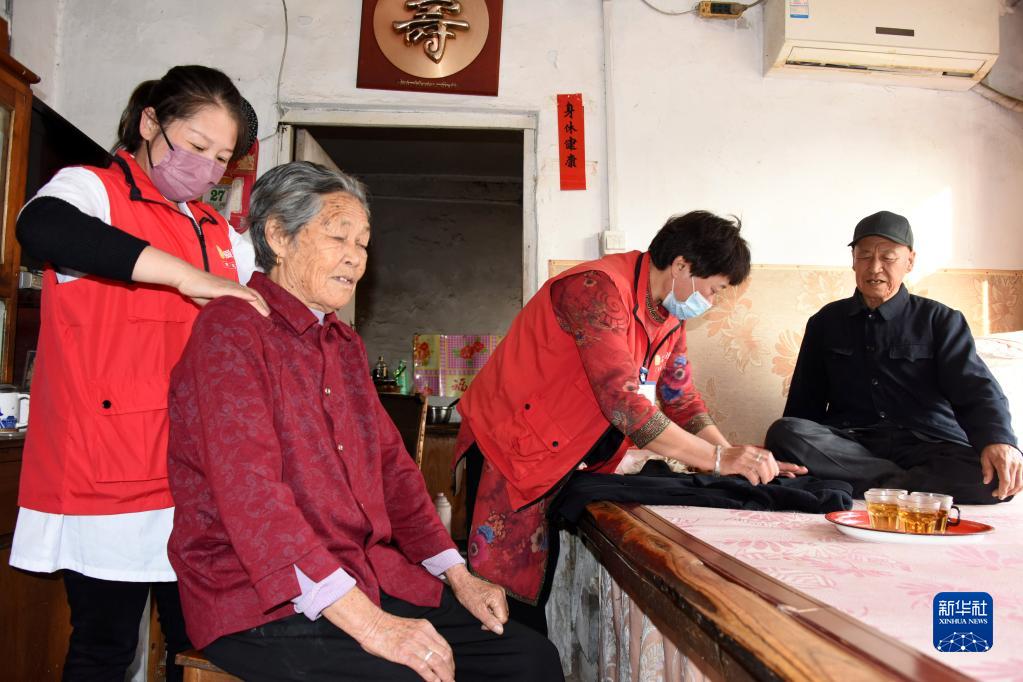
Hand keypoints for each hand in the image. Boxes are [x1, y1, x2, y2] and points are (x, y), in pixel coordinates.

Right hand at [174, 267, 269, 315]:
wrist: (185, 278)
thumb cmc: (196, 289)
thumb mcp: (209, 302)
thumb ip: (218, 306)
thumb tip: (223, 316)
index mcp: (231, 289)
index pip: (250, 296)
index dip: (259, 304)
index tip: (265, 315)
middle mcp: (232, 286)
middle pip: (253, 294)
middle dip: (263, 306)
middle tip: (269, 317)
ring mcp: (227, 285)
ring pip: (247, 293)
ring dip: (259, 303)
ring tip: (266, 313)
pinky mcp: (220, 287)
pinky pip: (236, 291)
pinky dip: (246, 295)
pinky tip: (253, 299)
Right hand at [323, 588, 454, 681]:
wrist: (370, 623)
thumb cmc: (385, 627)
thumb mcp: (409, 628)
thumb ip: (420, 638)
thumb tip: (426, 654)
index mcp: (425, 627)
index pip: (445, 646)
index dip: (450, 660)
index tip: (450, 669)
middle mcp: (423, 634)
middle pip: (445, 655)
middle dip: (450, 670)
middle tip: (450, 680)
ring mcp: (414, 643)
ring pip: (437, 662)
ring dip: (445, 676)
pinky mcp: (404, 653)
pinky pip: (423, 667)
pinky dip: (432, 677)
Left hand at [445, 563, 507, 634]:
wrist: (462, 581)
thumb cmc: (467, 594)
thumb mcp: (477, 611)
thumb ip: (490, 621)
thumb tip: (500, 631)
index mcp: (498, 597)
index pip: (503, 619)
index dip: (493, 624)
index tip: (482, 623)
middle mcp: (501, 593)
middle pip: (503, 615)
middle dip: (493, 619)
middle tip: (481, 615)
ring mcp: (499, 591)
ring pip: (501, 611)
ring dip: (492, 614)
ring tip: (481, 609)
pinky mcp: (496, 591)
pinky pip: (498, 605)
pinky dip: (491, 609)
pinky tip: (483, 605)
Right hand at [718, 445, 806, 484]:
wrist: (713, 456)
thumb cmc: (729, 459)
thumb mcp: (744, 456)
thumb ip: (754, 460)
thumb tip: (768, 470)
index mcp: (752, 450)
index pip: (770, 456)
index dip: (780, 465)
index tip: (788, 472)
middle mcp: (750, 452)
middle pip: (768, 461)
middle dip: (772, 472)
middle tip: (768, 479)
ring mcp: (744, 458)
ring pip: (761, 466)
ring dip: (765, 476)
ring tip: (762, 481)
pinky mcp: (737, 465)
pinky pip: (750, 472)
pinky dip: (755, 479)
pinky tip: (753, 482)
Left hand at [981, 443, 1022, 499]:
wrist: (1000, 440)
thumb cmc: (991, 449)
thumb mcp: (985, 458)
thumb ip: (986, 470)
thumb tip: (986, 482)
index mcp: (1004, 463)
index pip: (1006, 481)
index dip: (1002, 490)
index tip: (997, 495)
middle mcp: (1014, 465)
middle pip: (1013, 484)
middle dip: (1006, 492)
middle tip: (998, 495)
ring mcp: (1020, 465)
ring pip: (1020, 483)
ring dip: (1013, 491)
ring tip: (1005, 494)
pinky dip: (1020, 487)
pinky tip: (1013, 490)